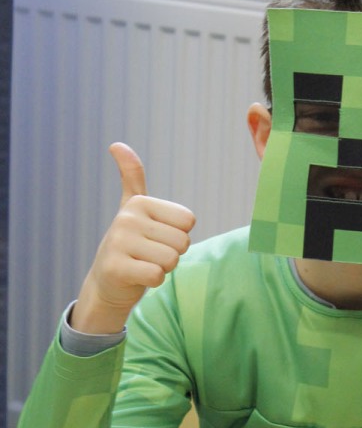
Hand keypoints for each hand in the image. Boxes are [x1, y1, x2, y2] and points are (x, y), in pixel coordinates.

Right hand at [71, 143, 195, 334]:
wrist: (107, 282)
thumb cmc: (130, 245)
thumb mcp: (133, 209)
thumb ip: (131, 177)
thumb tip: (117, 144)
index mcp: (139, 202)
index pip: (188, 222)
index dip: (178, 236)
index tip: (156, 238)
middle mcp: (127, 218)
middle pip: (182, 242)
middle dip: (171, 255)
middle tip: (149, 255)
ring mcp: (118, 243)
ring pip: (171, 260)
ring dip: (162, 269)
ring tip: (142, 264)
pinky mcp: (115, 268)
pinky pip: (157, 276)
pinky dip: (152, 281)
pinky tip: (136, 277)